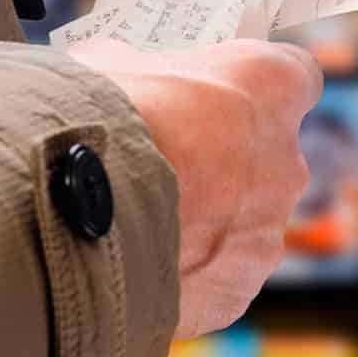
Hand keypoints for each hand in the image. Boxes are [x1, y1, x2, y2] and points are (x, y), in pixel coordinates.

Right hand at [66, 37, 321, 337]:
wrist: (63, 211)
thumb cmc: (95, 118)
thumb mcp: (111, 64)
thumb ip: (145, 71)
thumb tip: (131, 81)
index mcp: (268, 87)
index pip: (293, 76)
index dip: (256, 88)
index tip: (224, 94)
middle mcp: (285, 160)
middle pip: (268, 157)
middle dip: (224, 160)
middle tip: (167, 164)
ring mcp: (266, 233)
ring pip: (243, 224)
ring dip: (205, 222)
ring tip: (140, 222)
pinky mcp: (237, 291)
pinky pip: (216, 277)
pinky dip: (185, 273)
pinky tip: (137, 263)